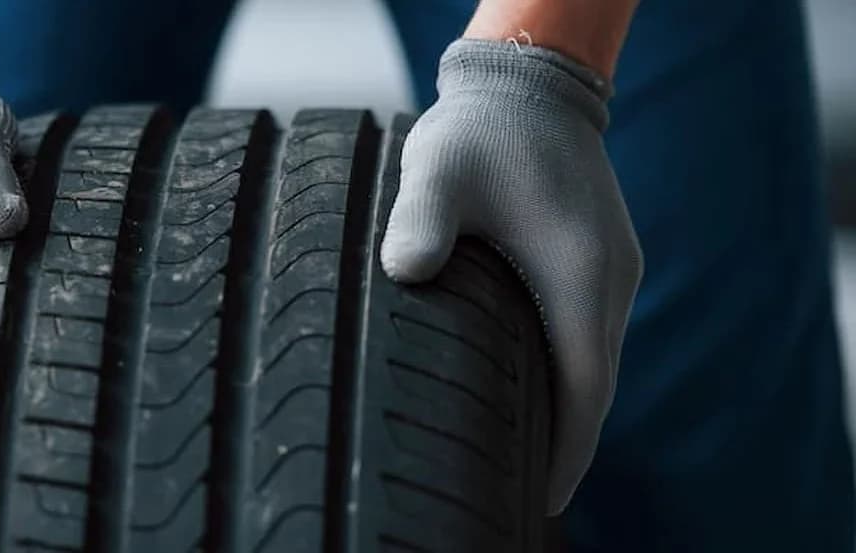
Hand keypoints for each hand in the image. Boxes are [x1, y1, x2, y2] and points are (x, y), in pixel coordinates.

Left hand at [379, 39, 642, 513]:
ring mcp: (609, 268)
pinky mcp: (598, 257)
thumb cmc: (480, 130)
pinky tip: (532, 390)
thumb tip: (406, 270)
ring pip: (594, 361)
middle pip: (595, 387)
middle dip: (567, 446)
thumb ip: (420, 220)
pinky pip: (587, 333)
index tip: (546, 499)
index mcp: (578, 273)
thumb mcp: (439, 170)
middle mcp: (607, 278)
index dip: (568, 451)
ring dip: (569, 411)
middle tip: (527, 497)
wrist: (529, 84)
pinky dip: (568, 372)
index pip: (585, 389)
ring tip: (527, 460)